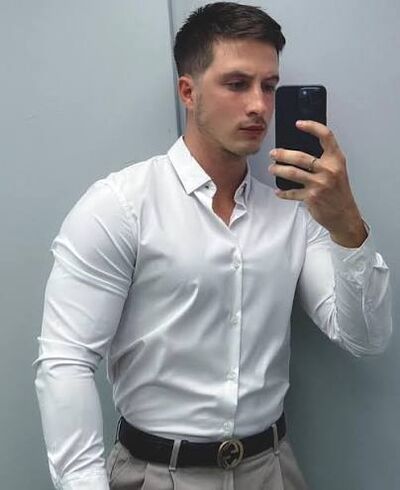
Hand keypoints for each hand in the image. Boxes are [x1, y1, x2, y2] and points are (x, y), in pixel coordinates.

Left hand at [268, 120, 366, 247]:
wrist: (344, 214)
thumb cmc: (339, 192)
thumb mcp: (337, 171)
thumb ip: (324, 160)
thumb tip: (300, 152)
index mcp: (336, 160)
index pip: (326, 136)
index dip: (312, 127)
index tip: (299, 123)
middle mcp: (329, 170)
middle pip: (301, 157)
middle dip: (283, 154)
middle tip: (274, 153)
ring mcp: (319, 184)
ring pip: (292, 173)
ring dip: (278, 170)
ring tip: (272, 168)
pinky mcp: (311, 197)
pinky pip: (292, 192)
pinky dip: (283, 192)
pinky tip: (278, 191)